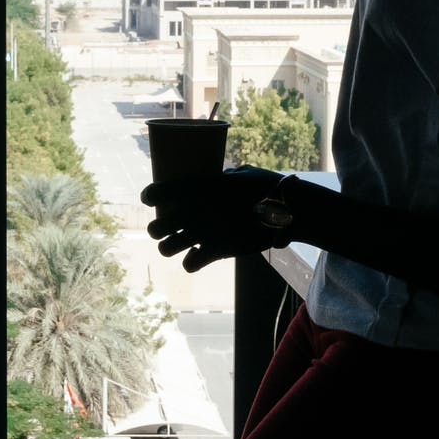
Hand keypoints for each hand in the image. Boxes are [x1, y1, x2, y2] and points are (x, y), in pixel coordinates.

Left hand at [143, 165, 294, 271]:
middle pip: (156, 228)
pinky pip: (190, 264)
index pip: (157, 192)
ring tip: (176, 245)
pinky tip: (197, 257)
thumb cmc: (267, 186)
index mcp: (198, 186)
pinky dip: (191, 262)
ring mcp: (205, 233)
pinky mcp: (218, 251)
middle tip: (165, 228)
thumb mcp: (241, 174)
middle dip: (157, 229)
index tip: (150, 199)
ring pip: (166, 248)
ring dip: (170, 247)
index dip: (150, 196)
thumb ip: (222, 178)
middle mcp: (195, 210)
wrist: (288, 210)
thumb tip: (217, 179)